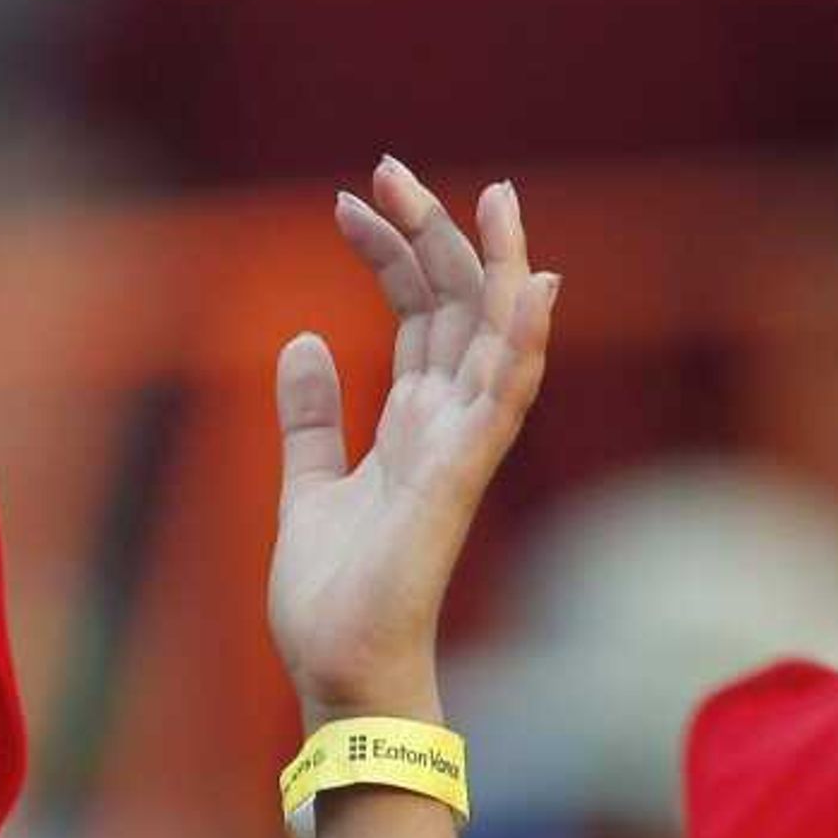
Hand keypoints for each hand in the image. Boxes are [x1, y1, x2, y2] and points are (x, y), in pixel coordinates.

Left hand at [266, 160, 557, 722]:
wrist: (337, 671)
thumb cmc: (331, 597)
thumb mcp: (305, 486)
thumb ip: (310, 418)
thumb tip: (302, 339)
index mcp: (413, 422)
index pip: (417, 313)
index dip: (392, 252)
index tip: (349, 201)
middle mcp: (447, 425)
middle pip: (454, 307)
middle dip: (431, 234)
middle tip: (390, 167)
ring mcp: (460, 448)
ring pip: (496, 339)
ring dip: (498, 268)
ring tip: (496, 197)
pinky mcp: (458, 478)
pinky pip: (504, 400)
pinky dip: (522, 342)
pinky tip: (535, 288)